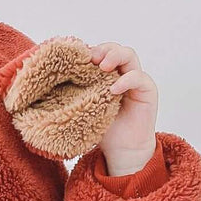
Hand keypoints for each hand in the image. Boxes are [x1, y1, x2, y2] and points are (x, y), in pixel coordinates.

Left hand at [86, 42, 158, 174]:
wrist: (122, 150)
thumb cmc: (104, 130)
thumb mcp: (86, 108)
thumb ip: (78, 93)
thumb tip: (53, 83)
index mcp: (107, 76)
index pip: (102, 54)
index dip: (92, 52)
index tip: (78, 58)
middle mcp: (122, 74)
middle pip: (116, 49)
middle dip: (104, 49)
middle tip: (92, 58)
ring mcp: (136, 80)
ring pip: (129, 55)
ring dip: (115, 56)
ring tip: (103, 67)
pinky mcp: (147, 90)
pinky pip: (138, 77)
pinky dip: (126, 80)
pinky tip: (114, 89)